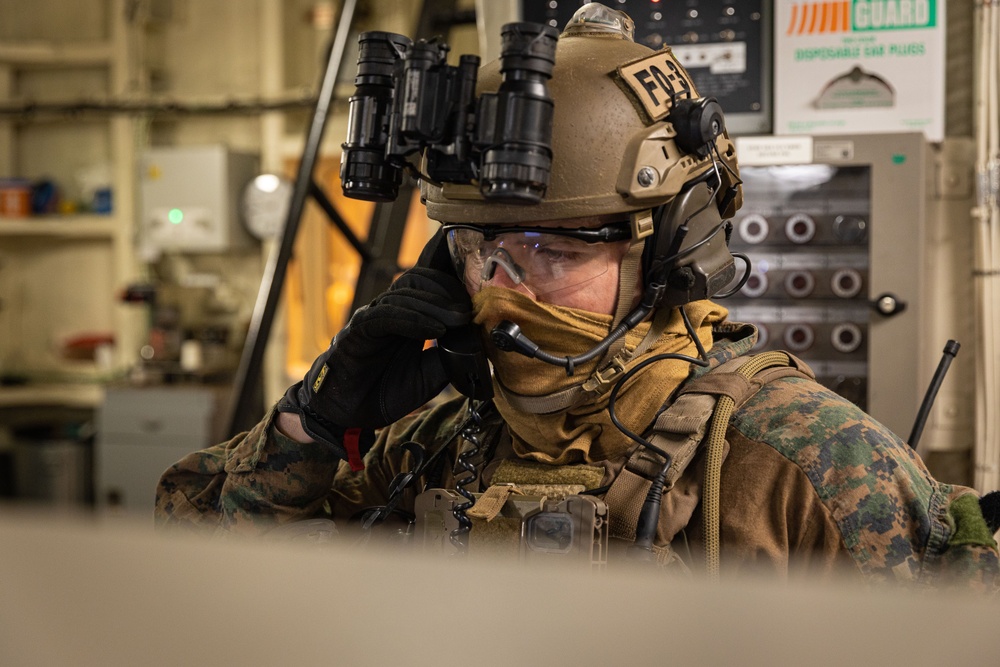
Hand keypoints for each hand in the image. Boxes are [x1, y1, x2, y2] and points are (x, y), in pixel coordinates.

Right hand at [276, 230, 470, 458]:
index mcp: (407, 318)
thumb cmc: (385, 392)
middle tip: (468, 312)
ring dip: (433, 305)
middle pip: (417, 280)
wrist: (349, 414)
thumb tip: (475, 346)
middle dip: (445, 292)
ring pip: (402, 295)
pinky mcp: (358, 331)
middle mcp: (389, 312)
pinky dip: (412, 320)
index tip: (475, 305)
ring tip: (456, 320)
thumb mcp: (429, 377)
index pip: (429, 286)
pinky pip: (385, 316)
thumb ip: (448, 359)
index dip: (452, 289)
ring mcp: (372, 318)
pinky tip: (433, 330)